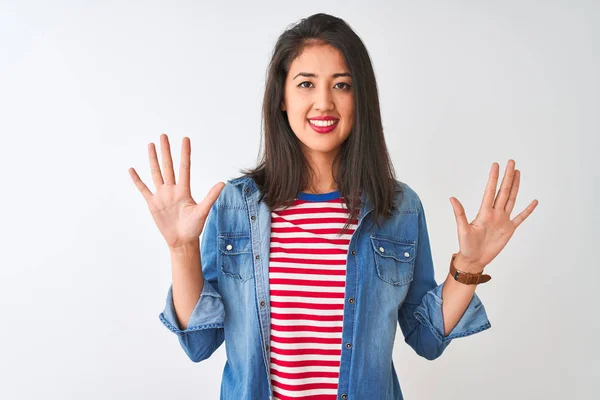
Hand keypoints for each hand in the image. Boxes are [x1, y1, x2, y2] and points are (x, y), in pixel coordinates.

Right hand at [128, 134, 224, 250]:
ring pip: (156, 173)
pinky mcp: (153, 204)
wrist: (182, 241)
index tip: (185, 139)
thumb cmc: (194, 228)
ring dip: (153, 160)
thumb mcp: (203, 211)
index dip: (184, 153)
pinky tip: (132, 170)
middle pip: (168, 166)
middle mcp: (172, 190)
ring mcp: (162, 196)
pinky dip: (137, 180)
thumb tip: (222, 183)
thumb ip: (211, 197)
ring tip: (151, 145)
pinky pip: (143, 189)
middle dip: (165, 151)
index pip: (184, 167)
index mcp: (184, 190)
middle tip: (163, 136)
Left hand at [449, 159, 537, 272]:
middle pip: (503, 191)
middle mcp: (495, 213)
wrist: (474, 259)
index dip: (493, 178)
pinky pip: (520, 217)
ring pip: (511, 199)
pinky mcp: (509, 229)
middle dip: (508, 177)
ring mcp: (503, 220)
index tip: (496, 165)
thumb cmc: (466, 245)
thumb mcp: (462, 229)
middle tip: (511, 162)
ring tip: (518, 173)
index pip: (490, 191)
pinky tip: (533, 201)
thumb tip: (451, 198)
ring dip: (515, 186)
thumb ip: (459, 213)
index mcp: (484, 212)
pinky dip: (527, 210)